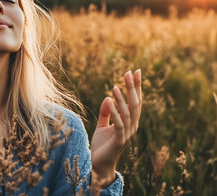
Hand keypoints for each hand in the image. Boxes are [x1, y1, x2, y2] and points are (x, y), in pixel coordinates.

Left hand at [90, 69, 141, 186]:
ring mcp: (126, 133)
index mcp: (129, 122)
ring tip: (115, 86)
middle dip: (132, 88)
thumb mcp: (102, 125)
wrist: (99, 164)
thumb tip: (107, 98)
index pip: (135, 101)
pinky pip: (118, 124)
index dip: (136, 87)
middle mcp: (131, 126)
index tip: (136, 71)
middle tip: (129, 72)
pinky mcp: (119, 140)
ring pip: (127, 113)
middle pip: (135, 104)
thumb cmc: (102, 145)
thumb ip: (105, 112)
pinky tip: (109, 101)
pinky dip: (114, 112)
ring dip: (121, 99)